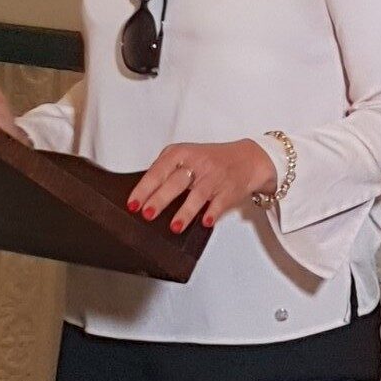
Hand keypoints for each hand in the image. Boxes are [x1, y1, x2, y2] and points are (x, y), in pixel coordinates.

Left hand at [127, 140, 277, 233]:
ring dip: (185, 211)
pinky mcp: (228, 190)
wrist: (247, 159)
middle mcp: (197, 164)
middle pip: (176, 182)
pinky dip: (212, 212)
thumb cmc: (210, 160)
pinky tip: (205, 221)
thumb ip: (165, 171)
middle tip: (148, 214)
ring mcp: (214, 177)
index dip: (144, 188)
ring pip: (198, 194)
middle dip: (160, 198)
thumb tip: (143, 197)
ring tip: (175, 226)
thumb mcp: (185, 156)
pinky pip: (220, 203)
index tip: (133, 203)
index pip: (158, 171)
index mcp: (181, 154)